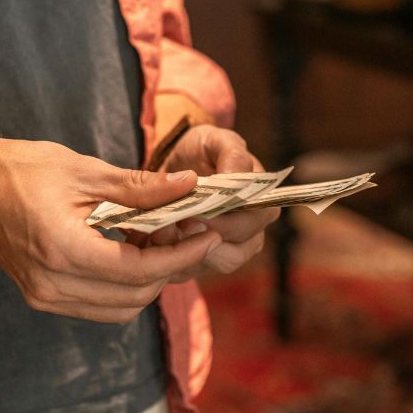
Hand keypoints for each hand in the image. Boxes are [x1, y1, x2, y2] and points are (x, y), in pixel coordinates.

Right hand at [0, 136, 222, 322]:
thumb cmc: (23, 168)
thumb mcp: (85, 171)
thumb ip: (140, 188)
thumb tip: (190, 187)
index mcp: (62, 249)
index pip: (139, 270)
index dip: (181, 256)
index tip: (208, 234)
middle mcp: (52, 284)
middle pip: (135, 295)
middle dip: (169, 267)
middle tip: (185, 230)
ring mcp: (45, 296)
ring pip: (120, 308)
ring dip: (148, 280)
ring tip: (158, 240)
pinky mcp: (42, 297)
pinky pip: (99, 306)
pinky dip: (123, 286)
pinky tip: (129, 251)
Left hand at [144, 125, 278, 277]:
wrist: (174, 166)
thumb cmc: (201, 151)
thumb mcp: (216, 141)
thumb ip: (231, 153)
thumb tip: (235, 176)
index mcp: (260, 203)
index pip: (256, 220)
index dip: (229, 221)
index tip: (198, 213)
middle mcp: (249, 233)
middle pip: (235, 252)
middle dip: (201, 240)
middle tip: (173, 225)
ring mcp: (226, 252)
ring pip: (212, 265)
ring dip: (185, 253)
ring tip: (160, 233)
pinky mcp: (199, 264)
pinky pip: (188, 271)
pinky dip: (170, 260)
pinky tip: (152, 243)